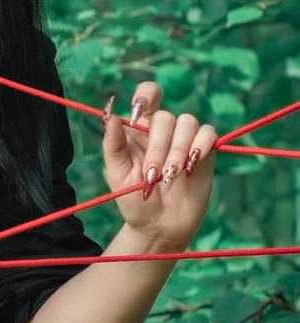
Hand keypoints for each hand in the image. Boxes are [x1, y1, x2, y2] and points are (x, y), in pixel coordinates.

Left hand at [102, 80, 216, 246]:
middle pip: (166, 116)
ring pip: (188, 122)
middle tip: (153, 175)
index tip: (139, 116)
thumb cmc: (134, 201)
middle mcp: (163, 131)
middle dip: (159, 147)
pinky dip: (201, 145)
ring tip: (170, 176)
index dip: (146, 96)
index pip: (147, 95)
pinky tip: (191, 164)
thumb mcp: (117, 175)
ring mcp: (185, 140)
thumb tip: (112, 114)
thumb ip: (113, 145)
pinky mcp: (205, 152)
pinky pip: (209, 133)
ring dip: (178, 150)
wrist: (159, 227)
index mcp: (139, 130)